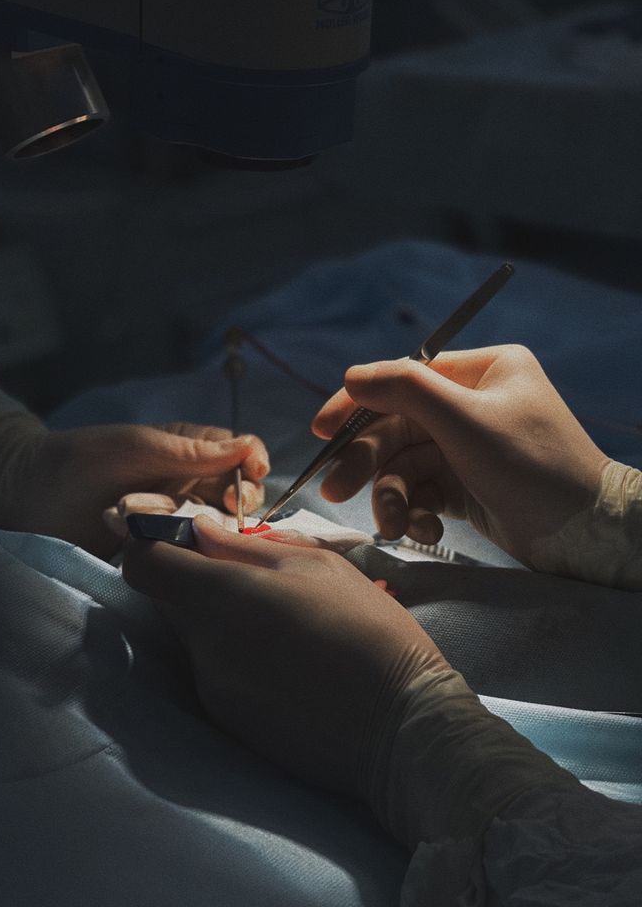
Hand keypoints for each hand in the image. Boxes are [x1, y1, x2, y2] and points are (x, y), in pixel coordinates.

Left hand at [0, 422, 268, 557]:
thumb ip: (190, 450)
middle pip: (237, 496)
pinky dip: (190, 558)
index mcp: (189, 452)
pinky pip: (190, 558)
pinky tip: (177, 556)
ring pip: (216, 530)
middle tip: (227, 511)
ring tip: (181, 530)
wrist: (26, 498)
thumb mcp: (137, 446)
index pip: (240, 454)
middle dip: (238, 502)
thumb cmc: (80, 460)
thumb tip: (248, 447)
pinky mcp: (160, 554)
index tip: (252, 474)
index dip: (252, 463)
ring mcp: (175, 523)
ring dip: (206, 530)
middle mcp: (189, 487)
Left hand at [122, 515, 447, 796]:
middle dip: (199, 583)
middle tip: (258, 584)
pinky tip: (291, 667)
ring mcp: (212, 693)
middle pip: (170, 601)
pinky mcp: (229, 726)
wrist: (402, 725)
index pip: (141, 563)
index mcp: (219, 597)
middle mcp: (202, 648)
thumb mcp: (316, 566)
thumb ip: (246, 547)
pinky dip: (240, 662)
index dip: (156, 545)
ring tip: (288, 630)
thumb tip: (201, 531)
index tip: (189, 542)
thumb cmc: (366, 628)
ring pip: (196, 639)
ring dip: (224, 625)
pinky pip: (217, 676)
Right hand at [311, 345, 609, 567]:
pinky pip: (421, 491)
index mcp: (483, 371)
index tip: (321, 429)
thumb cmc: (532, 465)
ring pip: (404, 464)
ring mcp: (468, 446)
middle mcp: (473, 403)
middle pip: (398, 426)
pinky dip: (416, 512)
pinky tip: (427, 533)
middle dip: (368, 462)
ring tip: (394, 526)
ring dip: (392, 497)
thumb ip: (404, 390)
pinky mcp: (465, 485)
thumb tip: (351, 375)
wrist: (584, 535)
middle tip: (333, 490)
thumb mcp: (465, 419)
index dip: (359, 403)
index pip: (404, 378)